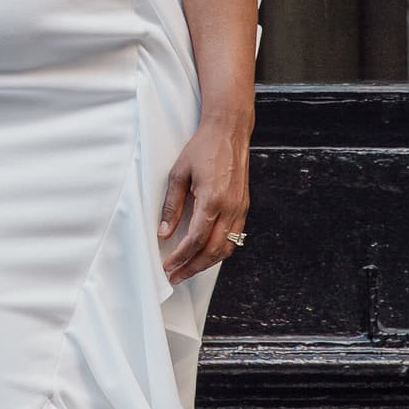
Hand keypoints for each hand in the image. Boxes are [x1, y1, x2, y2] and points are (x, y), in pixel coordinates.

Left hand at [157, 120, 247, 283]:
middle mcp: (230, 208)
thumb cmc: (203, 148)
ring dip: (207, 263)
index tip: (168, 266)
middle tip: (176, 276)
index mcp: (213, 199)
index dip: (181, 257)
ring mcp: (240, 208)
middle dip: (193, 267)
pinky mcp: (244, 207)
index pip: (196, 239)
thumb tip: (164, 233)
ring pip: (227, 248)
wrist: (229, 132)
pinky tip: (206, 253)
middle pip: (213, 250)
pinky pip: (234, 237)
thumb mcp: (178, 174)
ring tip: (189, 269)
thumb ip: (172, 206)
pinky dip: (220, 250)